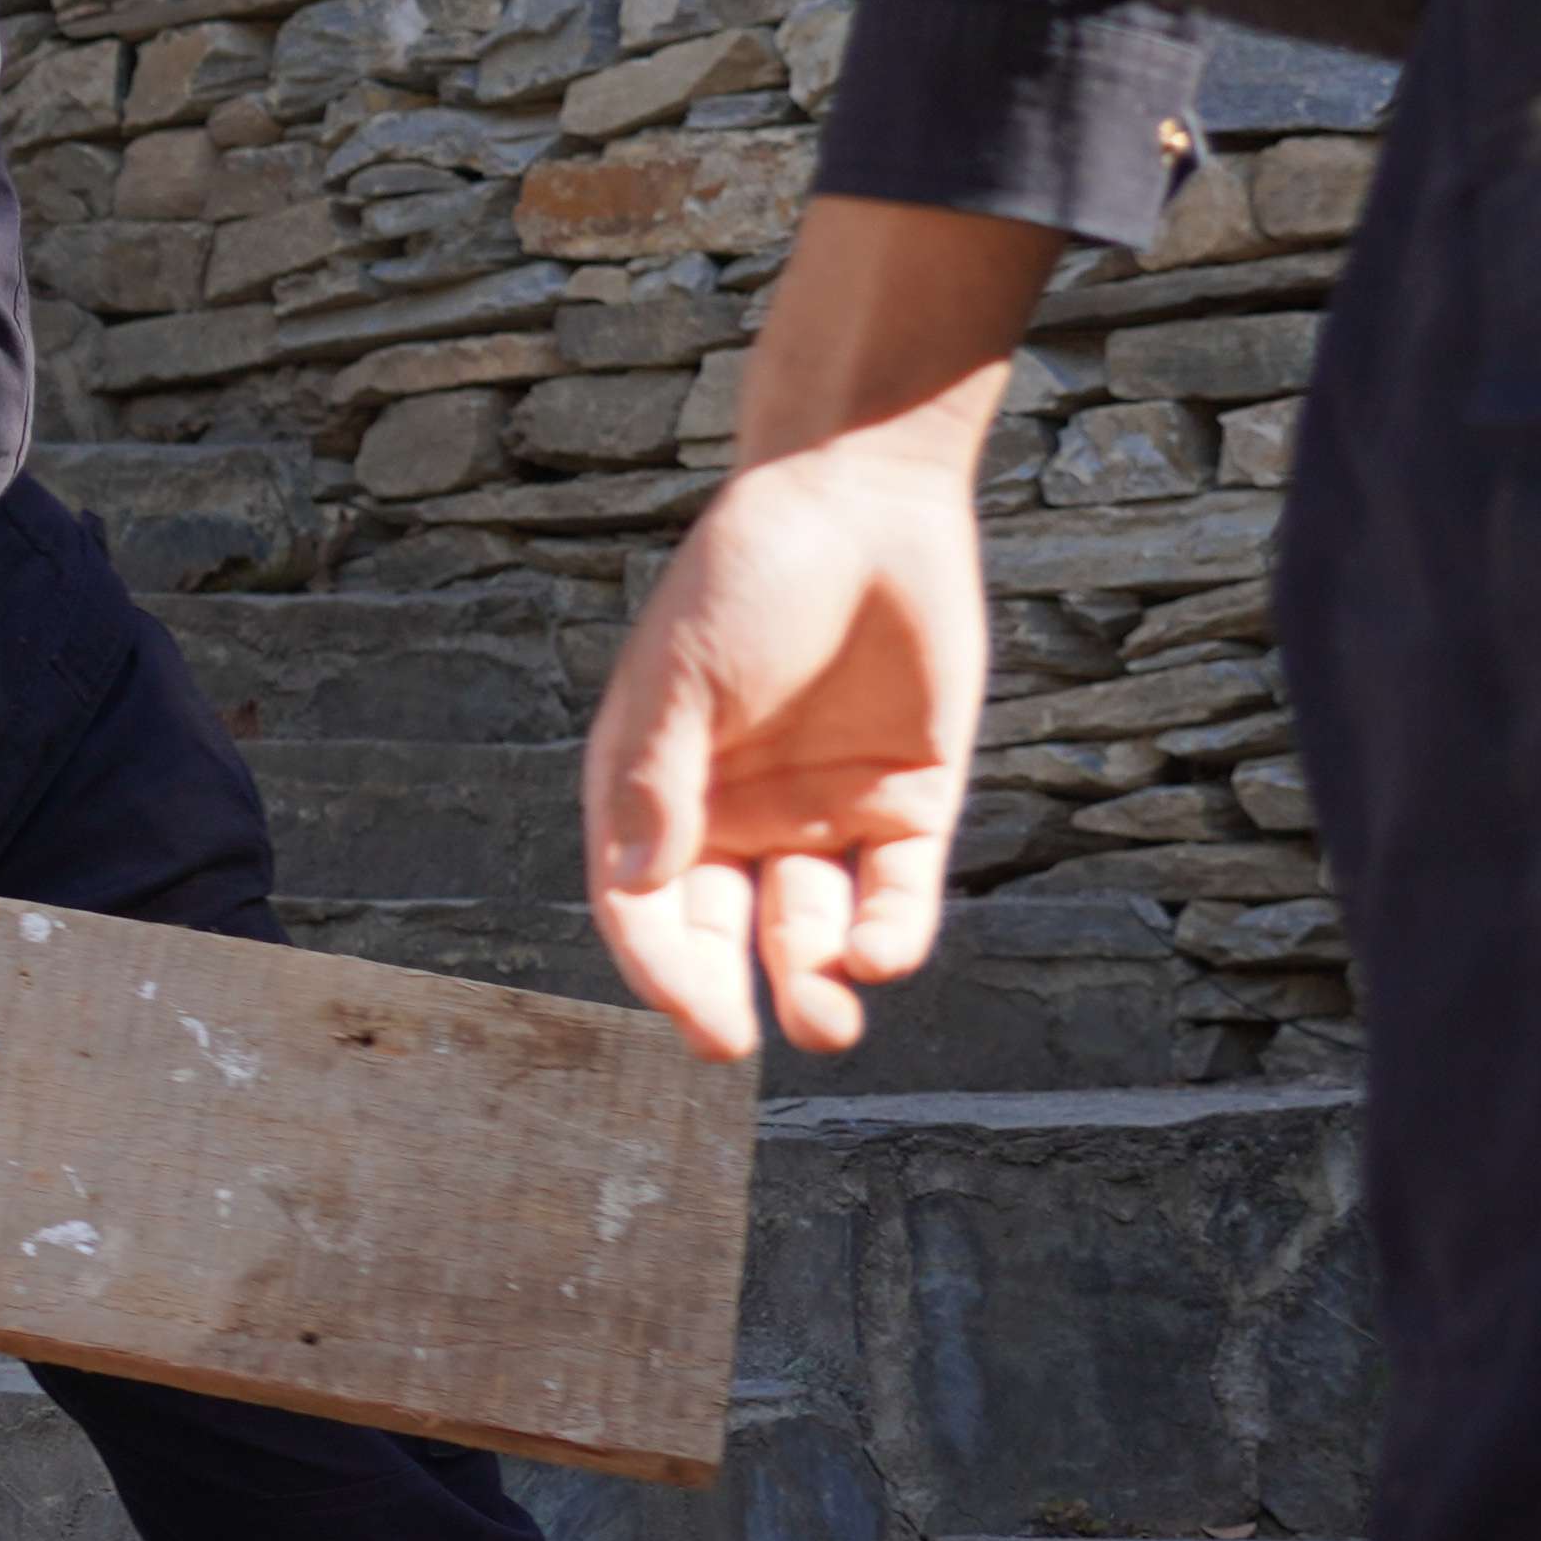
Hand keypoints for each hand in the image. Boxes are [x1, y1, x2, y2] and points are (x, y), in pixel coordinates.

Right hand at [577, 199, 1059, 1062]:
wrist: (862, 500)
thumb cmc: (746, 578)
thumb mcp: (682, 679)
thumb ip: (656, 783)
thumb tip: (631, 888)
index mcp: (658, 788)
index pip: (644, 904)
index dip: (664, 970)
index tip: (699, 1023)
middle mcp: (736, 815)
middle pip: (726, 932)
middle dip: (735, 992)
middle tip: (751, 1041)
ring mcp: (823, 812)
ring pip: (813, 928)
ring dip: (815, 979)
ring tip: (830, 1020)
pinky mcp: (908, 801)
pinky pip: (898, 891)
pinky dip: (891, 931)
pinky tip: (881, 952)